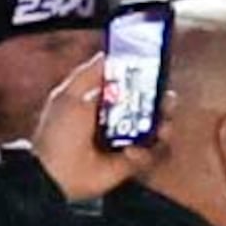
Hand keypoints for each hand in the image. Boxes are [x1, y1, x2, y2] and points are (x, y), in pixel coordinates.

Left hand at [29, 52, 154, 202]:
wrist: (56, 172)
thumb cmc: (58, 132)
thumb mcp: (69, 95)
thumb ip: (87, 74)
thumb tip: (106, 54)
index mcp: (103, 101)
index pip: (131, 86)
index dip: (146, 80)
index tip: (156, 73)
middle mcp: (118, 120)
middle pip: (150, 108)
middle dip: (163, 103)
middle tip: (168, 100)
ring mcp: (126, 142)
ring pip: (156, 131)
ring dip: (163, 127)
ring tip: (162, 128)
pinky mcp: (131, 163)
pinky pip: (150, 156)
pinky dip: (145, 153)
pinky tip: (131, 152)